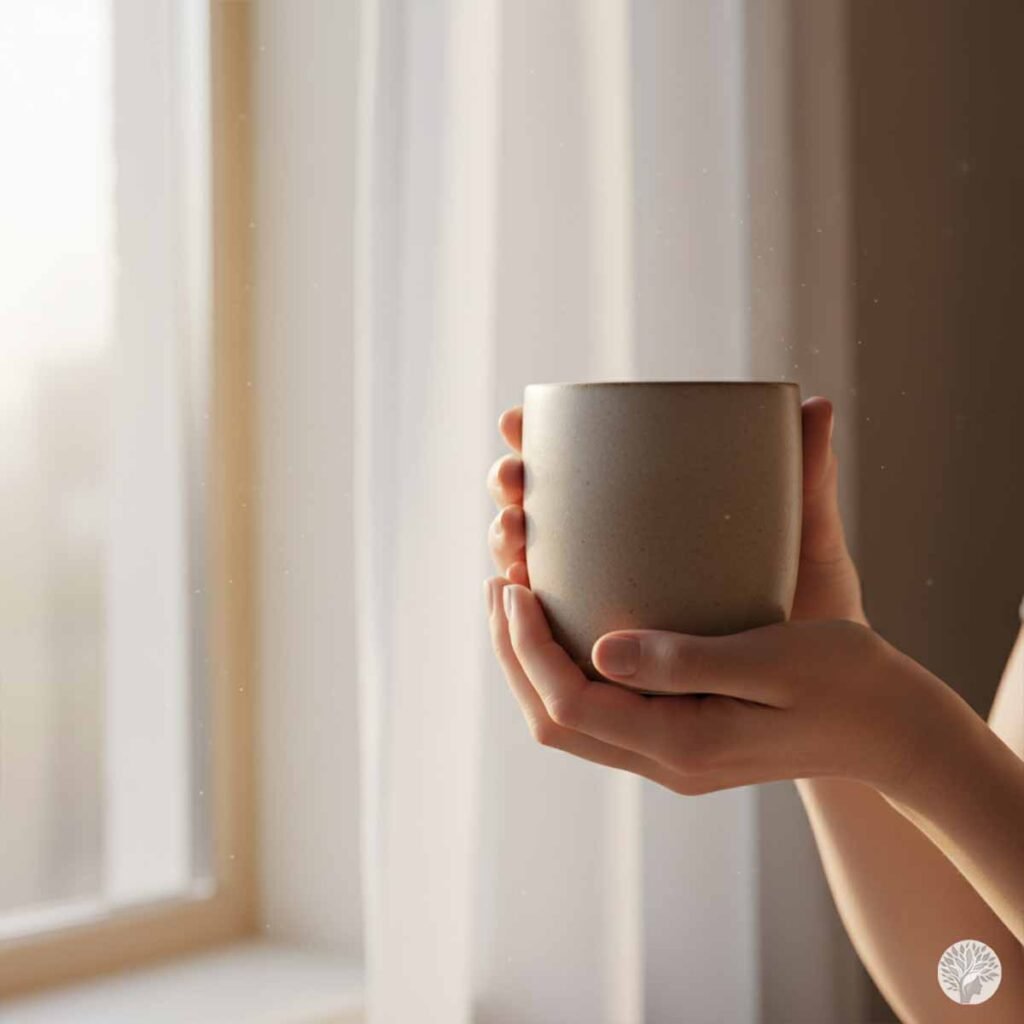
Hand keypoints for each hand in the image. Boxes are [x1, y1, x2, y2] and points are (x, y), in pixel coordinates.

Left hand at [482, 397, 938, 796]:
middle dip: (513, 654)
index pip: (570, 703)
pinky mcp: (679, 740)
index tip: (513, 585)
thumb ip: (685, 661)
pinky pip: (598, 713)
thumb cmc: (845, 682)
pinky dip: (565, 671)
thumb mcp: (773, 660)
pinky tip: (568, 625)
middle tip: (499, 583)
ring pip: (568, 722)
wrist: (889, 729)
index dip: (527, 646)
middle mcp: (665, 762)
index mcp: (682, 744)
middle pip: (553, 720)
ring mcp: (670, 757)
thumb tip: (599, 650)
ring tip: (515, 599)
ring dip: (531, 664)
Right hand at [485, 397, 866, 620]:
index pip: (574, 464)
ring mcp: (608, 600)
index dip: (534, 439)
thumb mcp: (811, 543)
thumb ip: (808, 481)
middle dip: (508, 491)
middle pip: (539, 511)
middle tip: (513, 483)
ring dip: (507, 549)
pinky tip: (524, 607)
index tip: (515, 424)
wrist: (831, 687)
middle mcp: (618, 552)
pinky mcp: (615, 653)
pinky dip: (528, 620)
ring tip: (516, 542)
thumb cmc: (818, 604)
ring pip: (533, 570)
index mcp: (652, 511)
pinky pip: (555, 633)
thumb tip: (818, 406)